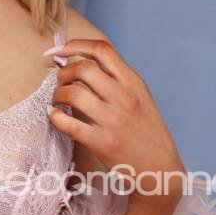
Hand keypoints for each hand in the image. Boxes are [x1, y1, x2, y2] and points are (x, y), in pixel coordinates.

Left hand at [48, 38, 183, 205]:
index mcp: (134, 83)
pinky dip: (55, 117)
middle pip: (83, 68)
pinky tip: (56, 117)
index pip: (102, 50)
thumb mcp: (140, 98)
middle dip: (63, 71)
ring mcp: (113, 120)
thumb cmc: (146, 132)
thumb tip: (80, 62)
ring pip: (73, 93)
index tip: (58, 51)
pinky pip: (68, 124)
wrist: (160, 168)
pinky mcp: (102, 142)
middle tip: (59, 81)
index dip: (75, 45)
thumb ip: (115, 80)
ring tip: (58, 101)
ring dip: (57, 94)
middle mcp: (124, 98)